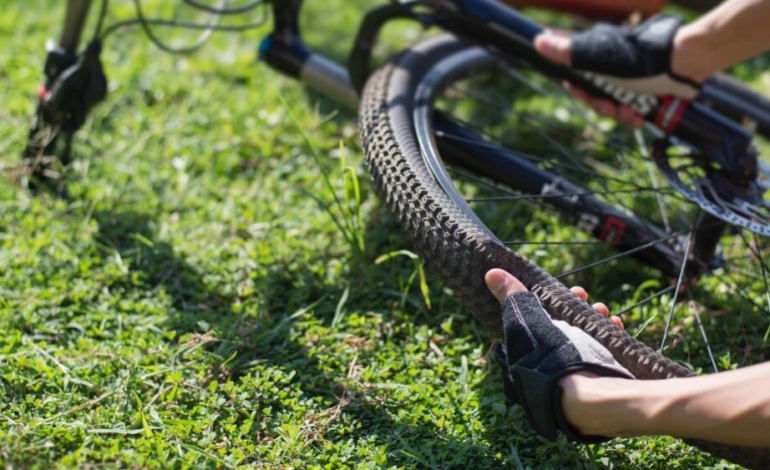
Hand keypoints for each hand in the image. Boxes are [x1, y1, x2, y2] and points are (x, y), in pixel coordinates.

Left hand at [485, 268, 632, 441]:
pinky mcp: (598, 376)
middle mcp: (548, 363)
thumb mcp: (527, 322)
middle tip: (581, 293)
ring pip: (585, 335)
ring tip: (601, 308)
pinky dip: (610, 333)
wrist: (587, 397)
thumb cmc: (551, 358)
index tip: (558, 287)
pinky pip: (604, 349)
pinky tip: (616, 324)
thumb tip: (491, 273)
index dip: (545, 301)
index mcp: (527, 353)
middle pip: (561, 326)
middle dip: (573, 305)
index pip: (533, 322)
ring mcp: (574, 371)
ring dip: (594, 316)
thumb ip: (512, 299)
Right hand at [533, 14, 703, 126]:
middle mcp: (614, 70)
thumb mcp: (599, 57)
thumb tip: (538, 40)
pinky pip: (632, 112)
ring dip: (619, 115)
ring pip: (614, 106)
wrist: (684, 65)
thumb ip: (568, 53)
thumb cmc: (641, 59)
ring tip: (631, 113)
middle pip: (595, 96)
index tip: (581, 92)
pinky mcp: (647, 94)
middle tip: (611, 107)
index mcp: (599, 58)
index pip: (577, 78)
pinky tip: (640, 117)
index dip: (577, 89)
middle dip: (601, 106)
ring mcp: (631, 82)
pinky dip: (634, 117)